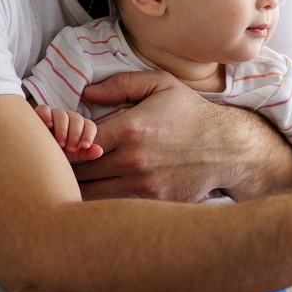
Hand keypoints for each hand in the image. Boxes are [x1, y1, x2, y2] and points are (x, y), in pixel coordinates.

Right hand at [35, 105, 102, 162]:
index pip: (89, 125)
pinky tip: (48, 126)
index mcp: (80, 126)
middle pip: (77, 119)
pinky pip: (44, 109)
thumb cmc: (60, 152)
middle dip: (75, 134)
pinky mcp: (40, 114)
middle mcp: (69, 118)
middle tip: (70, 148)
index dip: (89, 134)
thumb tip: (99, 151)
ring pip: (62, 114)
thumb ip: (87, 153)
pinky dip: (46, 116)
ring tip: (60, 143)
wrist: (41, 153)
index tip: (84, 146)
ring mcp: (55, 114)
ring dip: (62, 129)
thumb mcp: (74, 155)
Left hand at [73, 70, 234, 201]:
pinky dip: (104, 201)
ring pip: (92, 194)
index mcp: (130, 129)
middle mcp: (134, 161)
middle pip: (80, 173)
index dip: (65, 146)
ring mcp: (144, 185)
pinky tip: (104, 190)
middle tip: (65, 163)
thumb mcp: (161, 85)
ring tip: (80, 178)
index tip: (65, 143)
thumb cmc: (190, 113)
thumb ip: (122, 84)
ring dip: (82, 187)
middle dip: (69, 168)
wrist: (227, 147)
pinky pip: (115, 206)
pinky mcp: (154, 202)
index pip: (77, 144)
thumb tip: (87, 94)